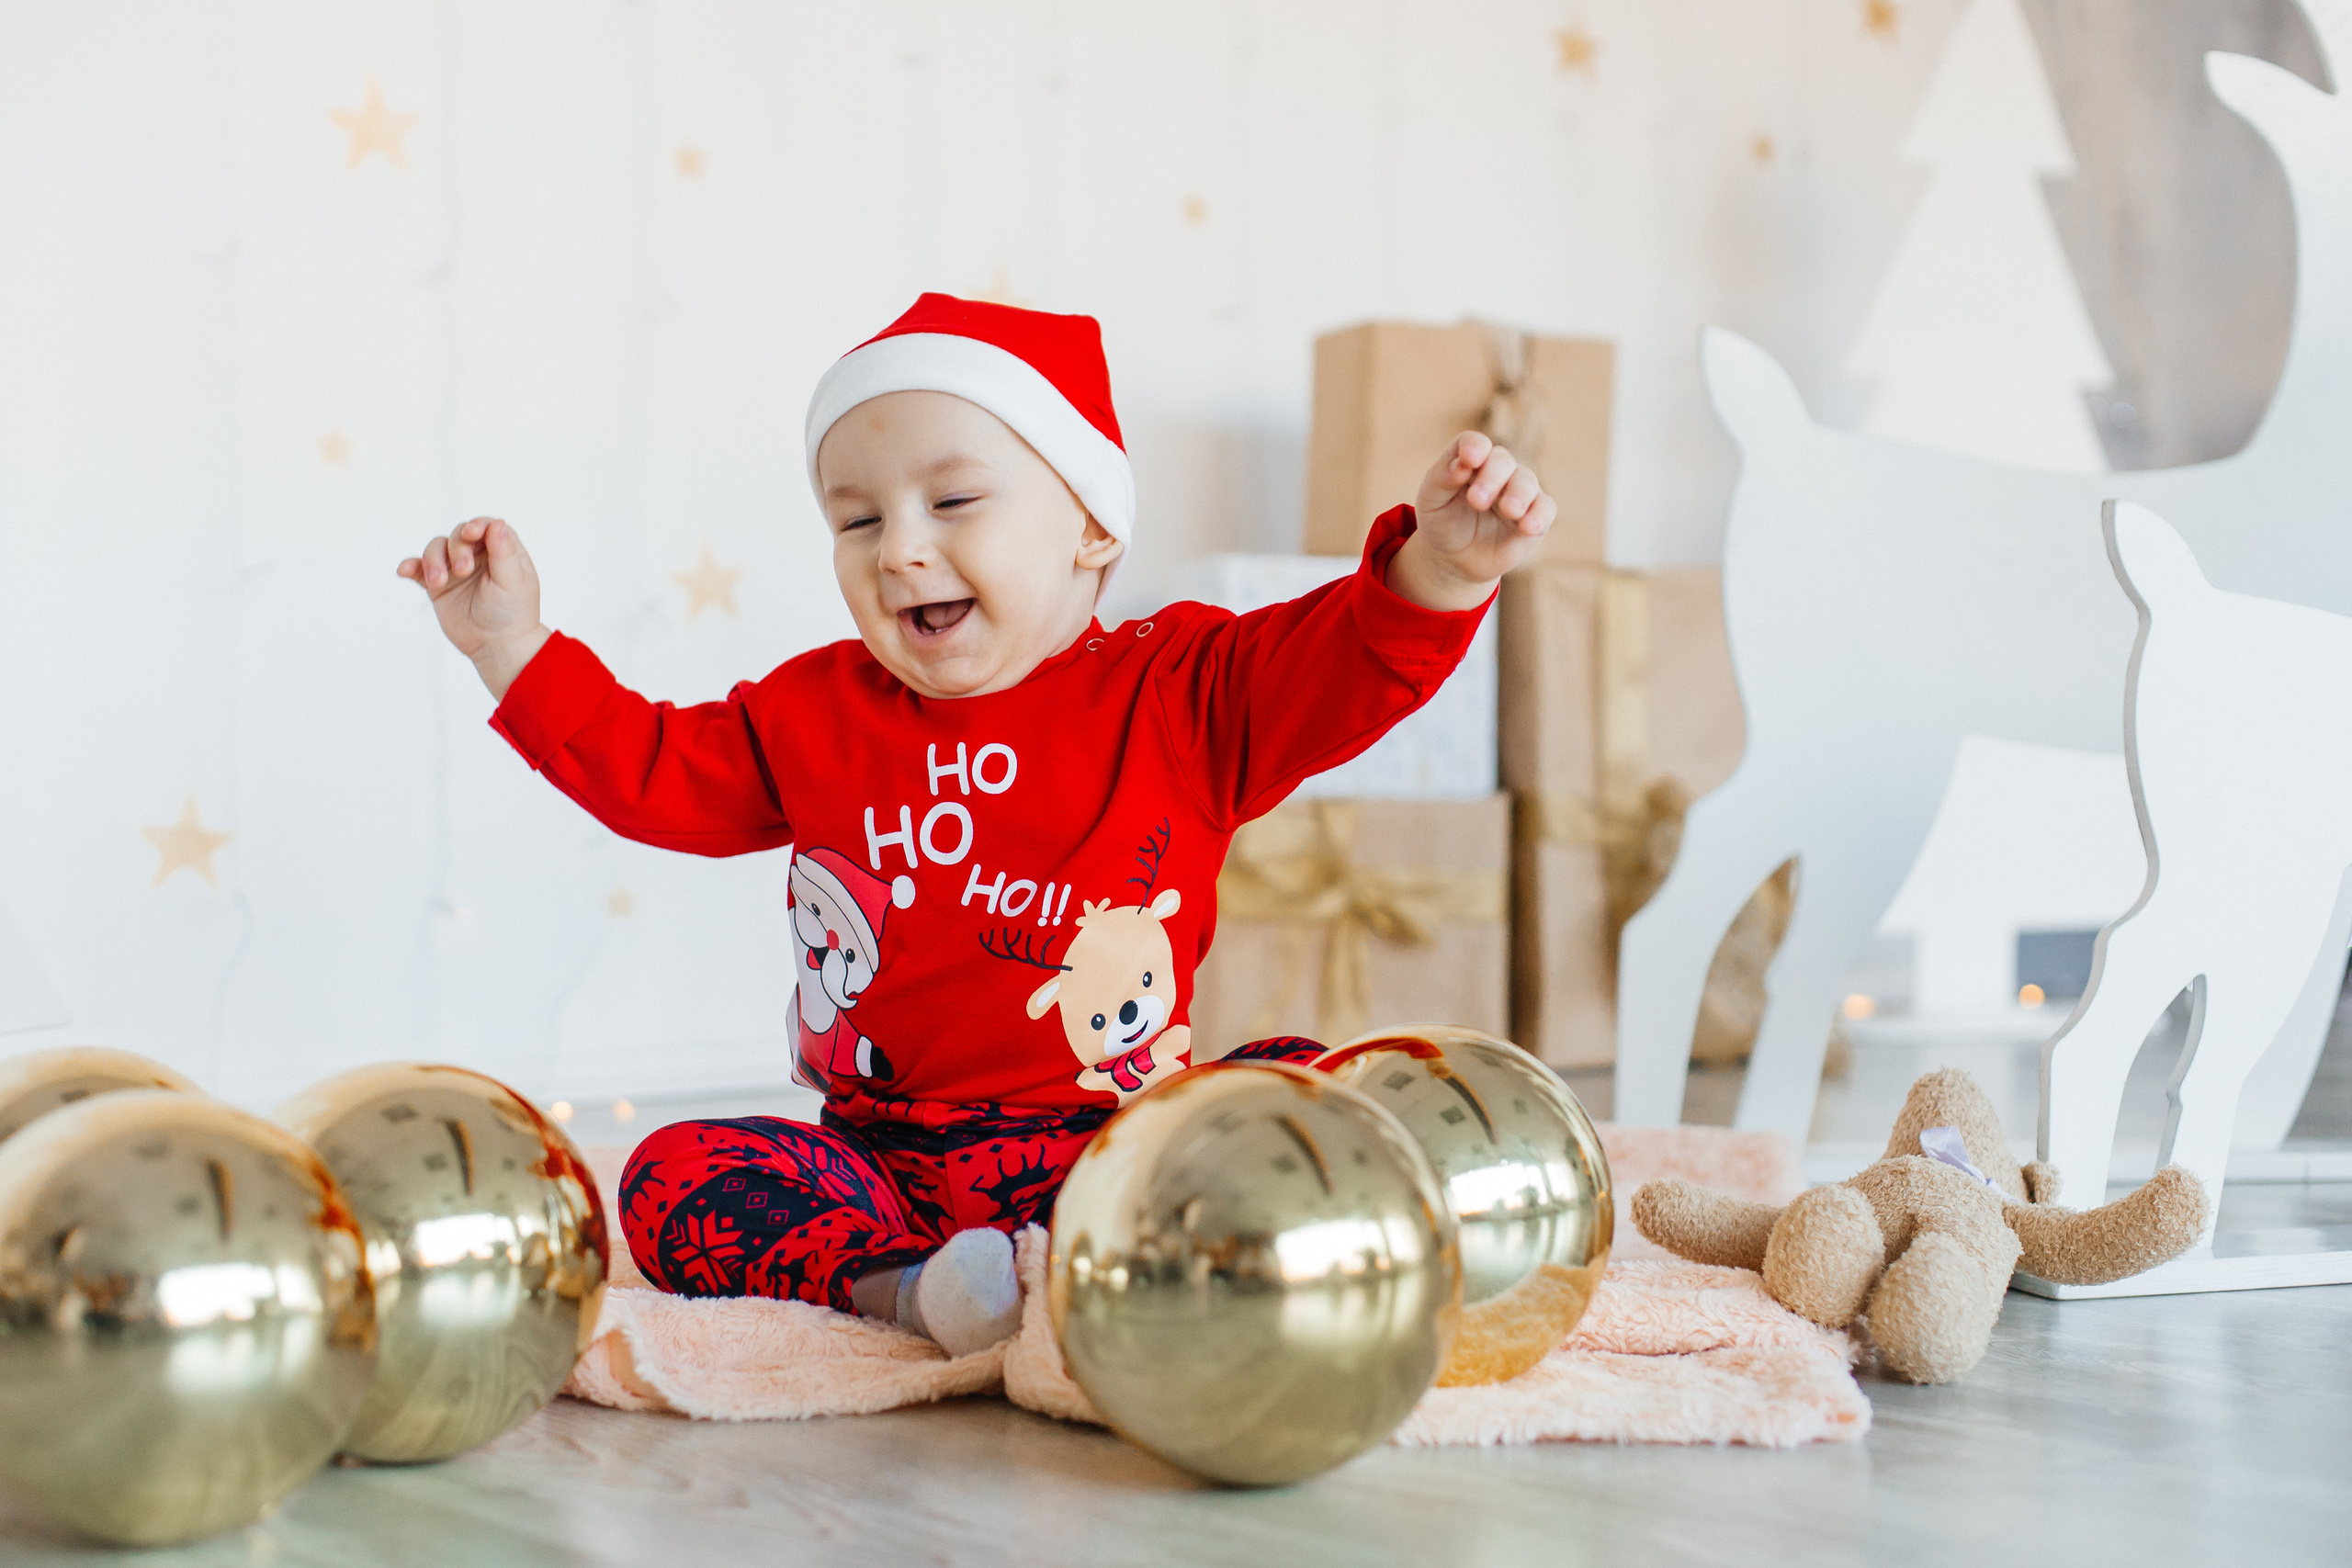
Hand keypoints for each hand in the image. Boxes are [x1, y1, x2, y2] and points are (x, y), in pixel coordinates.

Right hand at [397, 516, 549, 698]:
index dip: (476, 525)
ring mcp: (455, 569)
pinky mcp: (438, 586)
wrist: (497, 646)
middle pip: (458, 535)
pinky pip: (420, 570)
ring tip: (438, 582)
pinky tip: (404, 571)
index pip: (486, 526)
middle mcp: (477, 556)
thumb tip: (498, 523)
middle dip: (456, 549)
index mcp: (501, 551)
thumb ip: (504, 551)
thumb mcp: (513, 581)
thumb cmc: (513, 614)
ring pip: (436, 549)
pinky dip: (411, 567)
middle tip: (463, 571)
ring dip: (433, 560)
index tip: (470, 534)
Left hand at [1386, 431, 1555, 612]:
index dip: (1474, 447)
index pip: (1474, 443)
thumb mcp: (1431, 500)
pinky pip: (1545, 509)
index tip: (1470, 459)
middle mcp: (1498, 470)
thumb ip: (1442, 477)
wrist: (1453, 559)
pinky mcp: (1535, 516)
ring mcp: (1518, 491)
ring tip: (1508, 510)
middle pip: (1502, 460)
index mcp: (1470, 461)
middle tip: (1477, 500)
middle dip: (1492, 477)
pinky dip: (1539, 516)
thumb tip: (1463, 463)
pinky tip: (1528, 526)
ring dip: (1518, 494)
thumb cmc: (1441, 522)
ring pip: (1526, 481)